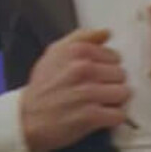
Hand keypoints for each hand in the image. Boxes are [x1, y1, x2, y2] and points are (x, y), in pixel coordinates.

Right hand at [19, 28, 130, 151]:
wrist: (26, 119)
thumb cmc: (43, 86)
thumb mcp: (54, 53)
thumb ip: (81, 38)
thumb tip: (107, 32)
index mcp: (76, 51)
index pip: (114, 56)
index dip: (107, 67)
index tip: (96, 76)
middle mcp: (83, 69)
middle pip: (121, 75)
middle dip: (112, 84)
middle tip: (97, 92)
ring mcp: (87, 93)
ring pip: (124, 93)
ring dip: (115, 101)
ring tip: (99, 104)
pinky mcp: (90, 116)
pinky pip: (119, 114)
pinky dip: (113, 118)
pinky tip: (100, 117)